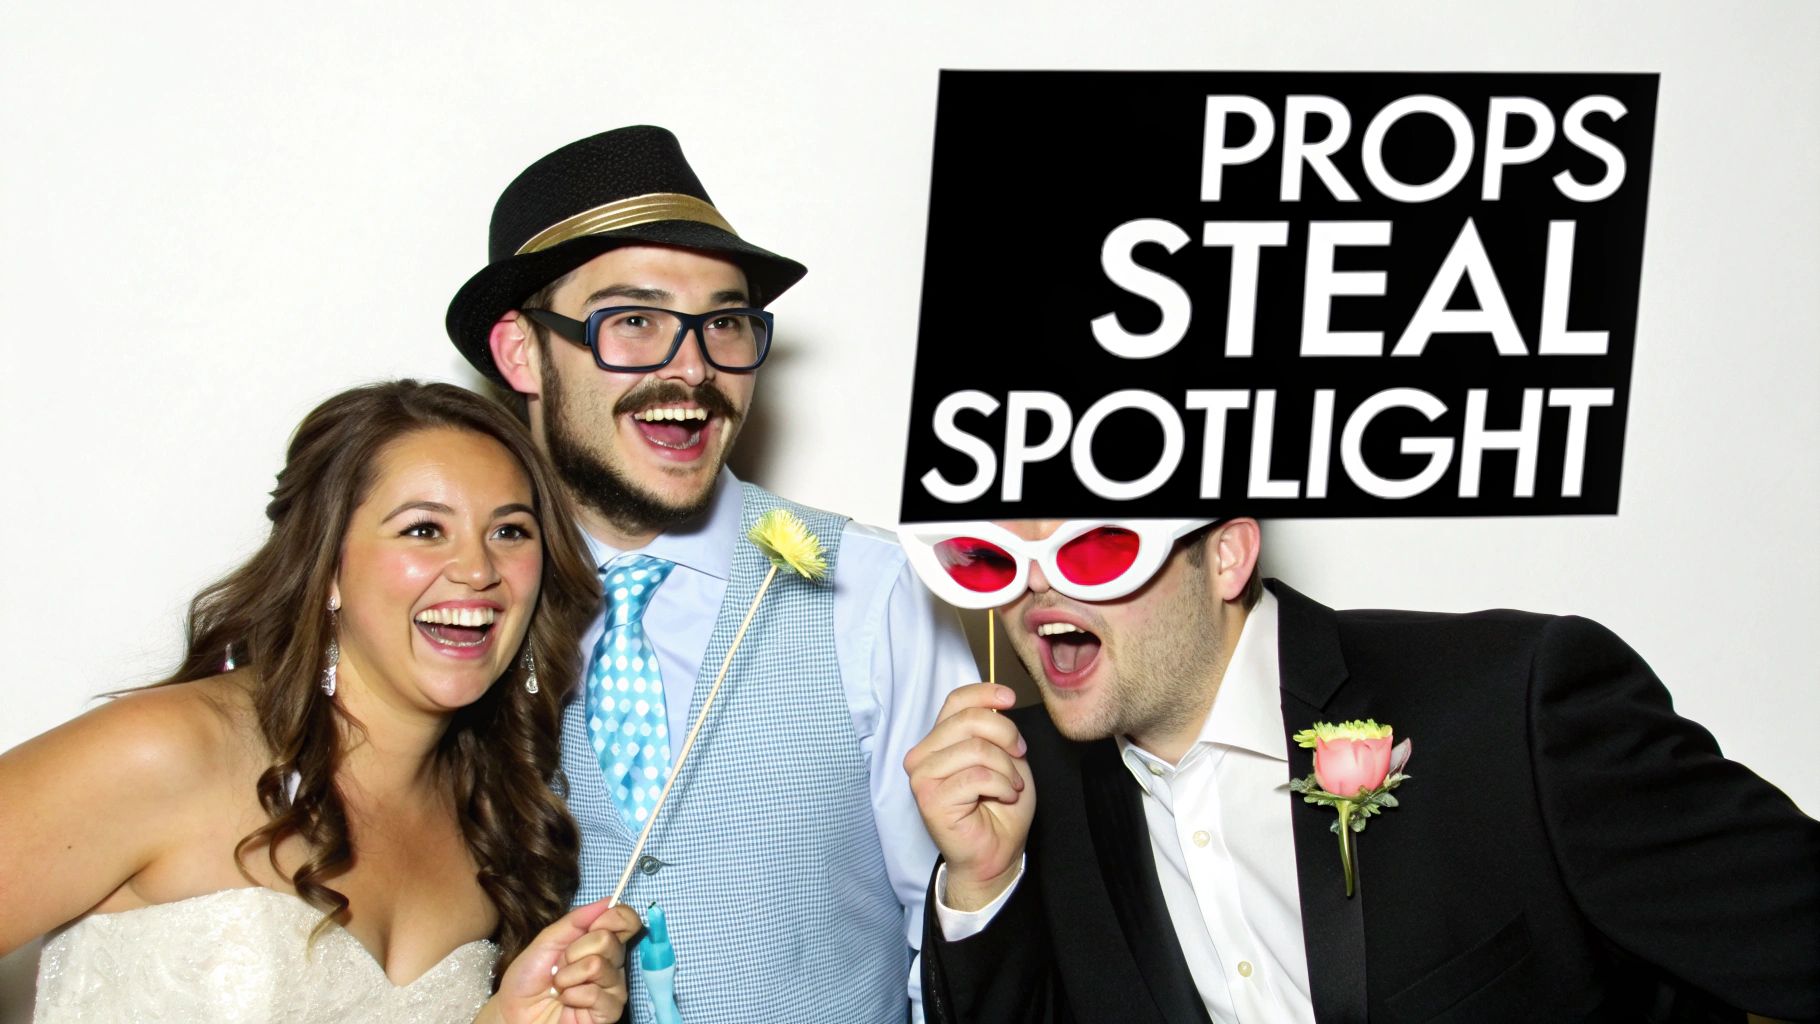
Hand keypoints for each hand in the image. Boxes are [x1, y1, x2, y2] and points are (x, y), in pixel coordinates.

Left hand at [482, 900, 644, 1023]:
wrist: (514, 1013)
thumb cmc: (528, 978)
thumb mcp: (546, 941)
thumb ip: (576, 920)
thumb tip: (607, 901)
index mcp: (600, 942)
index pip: (627, 920)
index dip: (612, 917)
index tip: (589, 926)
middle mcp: (612, 963)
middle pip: (608, 939)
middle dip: (573, 952)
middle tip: (560, 965)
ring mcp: (613, 987)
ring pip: (598, 966)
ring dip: (568, 976)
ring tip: (560, 987)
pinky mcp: (610, 1012)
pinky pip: (595, 994)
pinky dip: (573, 996)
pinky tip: (567, 1001)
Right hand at [904, 682, 1034, 910]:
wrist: (997, 853)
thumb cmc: (1000, 807)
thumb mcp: (1005, 757)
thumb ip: (994, 730)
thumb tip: (997, 703)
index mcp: (938, 740)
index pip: (956, 701)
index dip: (985, 693)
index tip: (1010, 699)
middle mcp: (922, 754)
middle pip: (969, 720)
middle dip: (1006, 735)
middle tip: (1019, 755)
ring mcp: (922, 776)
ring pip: (976, 749)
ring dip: (1006, 768)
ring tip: (1011, 785)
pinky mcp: (930, 798)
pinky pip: (977, 776)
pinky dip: (1002, 785)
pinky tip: (1004, 796)